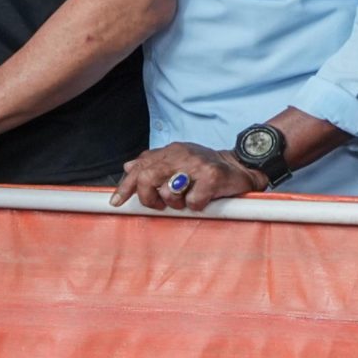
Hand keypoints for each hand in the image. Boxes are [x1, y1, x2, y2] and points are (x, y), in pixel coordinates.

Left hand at [110, 142, 263, 210]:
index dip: (126, 186)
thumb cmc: (206, 169)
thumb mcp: (178, 161)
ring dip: (176, 203)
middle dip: (148, 198)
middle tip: (159, 206)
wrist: (241, 166)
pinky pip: (193, 201)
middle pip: (148, 178)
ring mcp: (197, 164)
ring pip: (169, 192)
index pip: (140, 167)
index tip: (116, 202)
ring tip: (186, 199)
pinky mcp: (212, 176)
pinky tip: (204, 199)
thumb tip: (128, 167)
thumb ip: (153, 163)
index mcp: (170, 151)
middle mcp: (181, 154)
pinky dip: (196, 206)